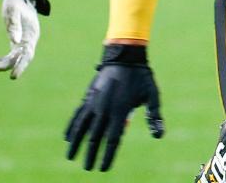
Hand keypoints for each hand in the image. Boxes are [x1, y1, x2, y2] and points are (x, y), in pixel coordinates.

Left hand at [0, 0, 38, 78]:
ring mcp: (24, 41)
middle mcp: (29, 40)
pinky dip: (2, 59)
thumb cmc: (16, 2)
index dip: (21, 66)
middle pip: (21, 59)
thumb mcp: (13, 11)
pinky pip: (11, 55)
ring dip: (3, 64)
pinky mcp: (18, 41)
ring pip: (15, 58)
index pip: (28, 54)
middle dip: (8, 66)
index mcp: (32, 34)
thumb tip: (14, 41)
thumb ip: (14, 25)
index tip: (13, 76)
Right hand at [65, 44, 163, 170]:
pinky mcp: (88, 97)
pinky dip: (71, 126)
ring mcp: (94, 103)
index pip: (112, 140)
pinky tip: (66, 137)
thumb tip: (159, 135)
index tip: (103, 169)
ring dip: (76, 143)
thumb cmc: (141, 77)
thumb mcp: (152, 95)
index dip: (107, 156)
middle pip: (95, 138)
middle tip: (88, 168)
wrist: (124, 56)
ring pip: (82, 128)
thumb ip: (154, 115)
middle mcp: (104, 110)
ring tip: (70, 157)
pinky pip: (77, 114)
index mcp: (120, 112)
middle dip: (91, 155)